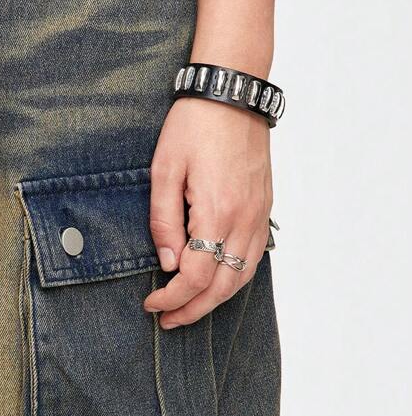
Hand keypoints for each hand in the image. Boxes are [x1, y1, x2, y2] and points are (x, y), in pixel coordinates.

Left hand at [143, 97, 272, 328]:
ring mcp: (259, 216)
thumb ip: (164, 222)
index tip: (151, 303)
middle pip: (222, 286)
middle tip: (167, 320)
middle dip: (193, 309)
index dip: (171, 298)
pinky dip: (234, 278)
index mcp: (217, 212)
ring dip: (215, 299)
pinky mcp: (264, 208)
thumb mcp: (164, 171)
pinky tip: (215, 282)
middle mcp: (244, 220)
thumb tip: (169, 263)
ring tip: (188, 308)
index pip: (195, 276)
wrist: (232, 95)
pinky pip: (254, 257)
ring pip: (243, 276)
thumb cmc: (194, 127)